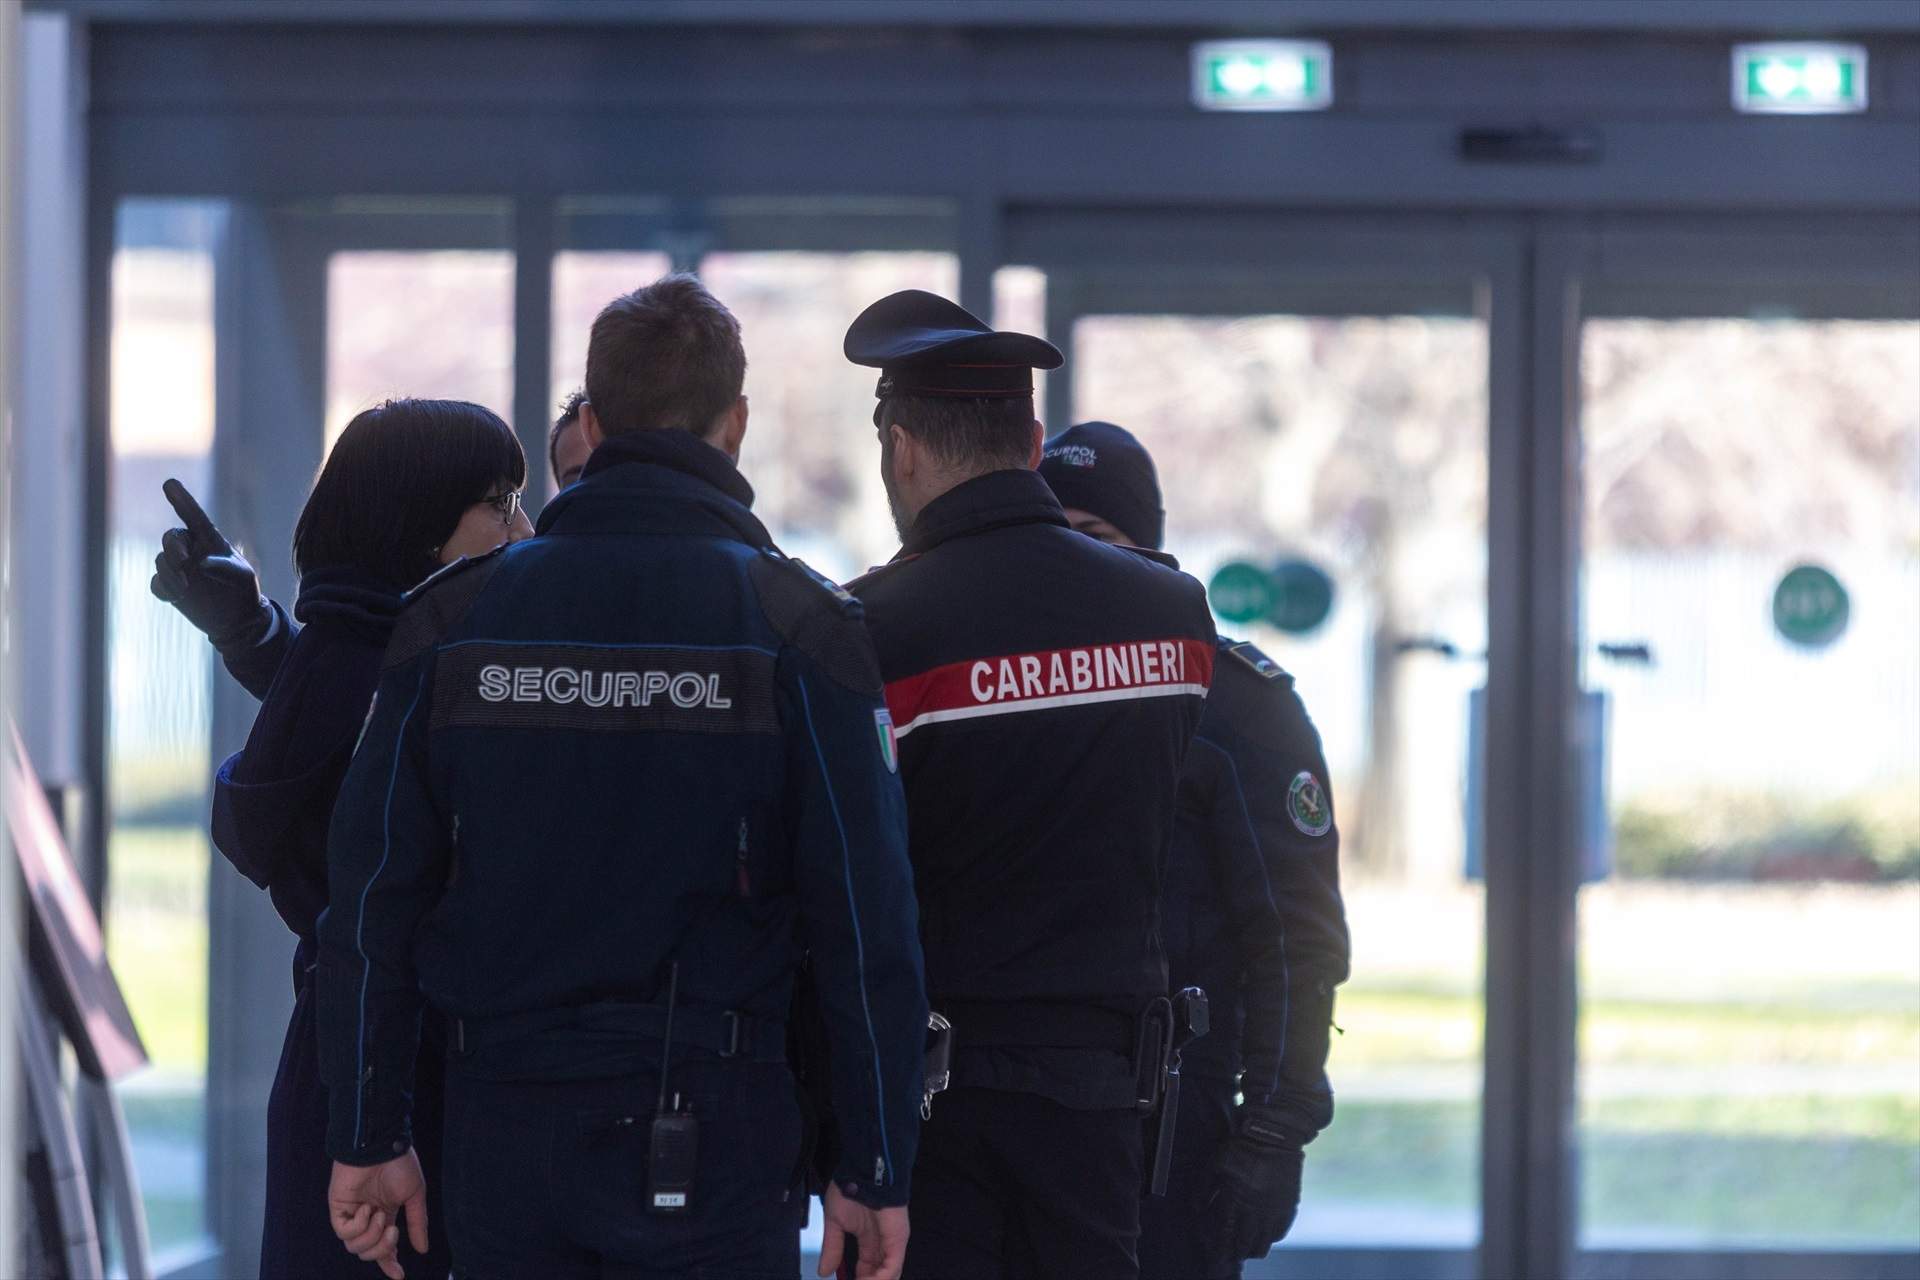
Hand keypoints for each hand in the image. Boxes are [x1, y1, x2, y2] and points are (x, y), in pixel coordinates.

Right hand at [149, 478, 271, 648]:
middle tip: (183, 561)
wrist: (237, 621)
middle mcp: (192, 550)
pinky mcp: (170, 588)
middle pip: (171, 537)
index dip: (182, 500)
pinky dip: (163, 588)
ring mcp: (179, 569)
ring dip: (170, 573)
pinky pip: (156, 583)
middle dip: (173, 546)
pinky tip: (176, 597)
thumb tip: (200, 563)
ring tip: (185, 588)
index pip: (194, 516)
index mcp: (211, 541)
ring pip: (161, 561)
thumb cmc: (244, 591)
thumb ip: (225, 567)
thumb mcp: (243, 577)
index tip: (170, 484)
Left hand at [328, 1151, 428, 1279]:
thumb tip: (422, 1249)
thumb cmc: (399, 1164)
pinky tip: (366, 1210)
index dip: (390, 1263)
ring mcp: (352, 1214)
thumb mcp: (414, 1195)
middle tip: (393, 1232)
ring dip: (371, 1236)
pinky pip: (344, 1232)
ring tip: (379, 1215)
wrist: (381, 1145)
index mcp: (385, 1215)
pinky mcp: (338, 1208)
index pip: (384, 1247)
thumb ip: (417, 1223)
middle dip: (382, 1249)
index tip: (400, 1275)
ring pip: (354, 1247)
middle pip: (368, 1252)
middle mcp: (367, 1218)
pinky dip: (358, 1226)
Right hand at [818, 1183, 907, 1279]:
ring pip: (888, 1275)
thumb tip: (823, 1271)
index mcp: (870, 1240)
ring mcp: (892, 1242)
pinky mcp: (898, 1239)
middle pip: (878, 1274)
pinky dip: (880, 1279)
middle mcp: (883, 1244)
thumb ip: (832, 1248)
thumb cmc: (851, 1190)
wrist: (862, 1171)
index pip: (867, 1269)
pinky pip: (892, 1267)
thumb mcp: (835, 1223)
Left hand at [1203, 1103, 1304, 1262]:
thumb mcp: (1214, 1164)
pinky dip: (1271, 1238)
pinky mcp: (1289, 1205)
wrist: (1274, 1134)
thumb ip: (1203, 1189)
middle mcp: (1256, 1209)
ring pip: (1264, 1242)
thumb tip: (1197, 1211)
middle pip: (1246, 1242)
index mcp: (1236, 1198)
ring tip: (1248, 1250)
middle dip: (1237, 1252)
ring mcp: (1275, 1209)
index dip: (1220, 1247)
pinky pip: (1281, 1231)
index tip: (1217, 1255)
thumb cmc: (1240, 1147)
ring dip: (1254, 1248)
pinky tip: (1266, 1237)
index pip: (1226, 1233)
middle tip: (1232, 1255)